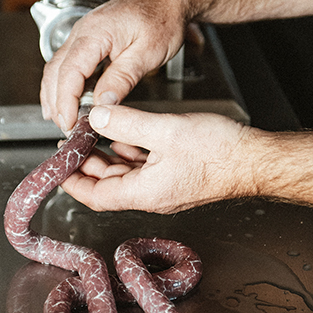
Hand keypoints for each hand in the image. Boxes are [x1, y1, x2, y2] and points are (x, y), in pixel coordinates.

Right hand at [40, 0, 186, 132]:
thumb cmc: (162, 17)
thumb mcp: (147, 53)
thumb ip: (122, 78)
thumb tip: (103, 104)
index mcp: (96, 33)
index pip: (69, 72)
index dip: (65, 101)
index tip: (69, 122)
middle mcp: (83, 31)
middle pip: (55, 71)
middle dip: (56, 103)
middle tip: (67, 128)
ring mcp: (82, 34)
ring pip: (56, 68)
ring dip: (55, 95)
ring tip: (63, 120)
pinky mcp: (88, 40)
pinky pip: (66, 64)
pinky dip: (62, 85)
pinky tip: (66, 101)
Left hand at [59, 105, 256, 213]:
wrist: (255, 160)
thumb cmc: (220, 153)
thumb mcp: (164, 131)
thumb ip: (126, 124)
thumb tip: (97, 118)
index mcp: (144, 192)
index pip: (95, 195)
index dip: (72, 182)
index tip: (58, 167)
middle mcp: (151, 195)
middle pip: (106, 185)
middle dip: (86, 165)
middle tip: (72, 144)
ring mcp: (163, 187)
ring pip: (124, 175)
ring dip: (106, 156)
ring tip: (92, 136)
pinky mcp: (174, 177)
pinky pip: (142, 168)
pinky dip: (128, 153)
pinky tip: (124, 136)